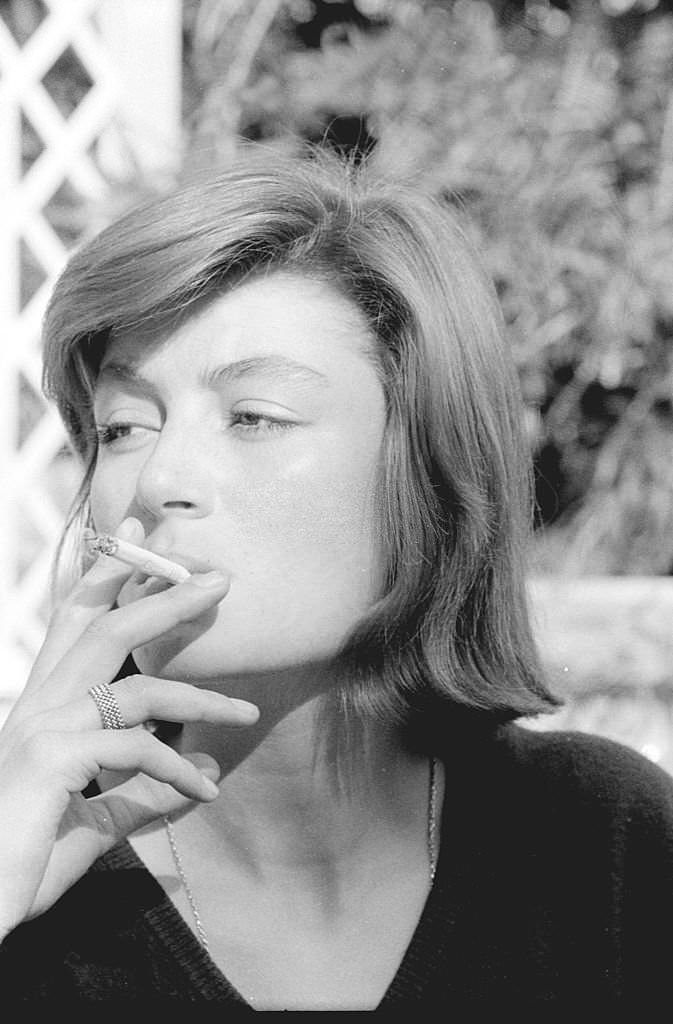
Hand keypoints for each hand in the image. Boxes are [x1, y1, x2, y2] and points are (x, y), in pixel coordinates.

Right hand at [0, 517, 257, 939]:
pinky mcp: (52, 759)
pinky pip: (138, 749)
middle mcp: (36, 706)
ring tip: (247, 714)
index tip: (138, 540)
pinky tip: (206, 793)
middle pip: (108, 627)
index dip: (106, 577)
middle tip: (221, 577)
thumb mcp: (96, 820)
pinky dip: (179, 772)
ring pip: (137, 685)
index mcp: (40, 708)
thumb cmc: (24, 862)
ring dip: (202, 698)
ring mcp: (42, 728)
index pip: (75, 625)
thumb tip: (210, 770)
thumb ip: (146, 792)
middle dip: (167, 597)